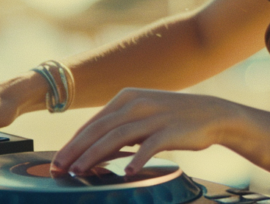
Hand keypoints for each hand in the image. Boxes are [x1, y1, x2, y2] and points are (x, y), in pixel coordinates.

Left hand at [51, 88, 238, 175]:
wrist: (211, 114)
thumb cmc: (173, 118)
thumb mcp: (142, 115)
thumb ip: (119, 128)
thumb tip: (92, 150)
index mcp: (127, 97)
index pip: (93, 122)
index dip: (73, 142)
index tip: (57, 160)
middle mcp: (137, 103)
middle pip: (100, 128)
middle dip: (76, 149)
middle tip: (59, 168)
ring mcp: (154, 116)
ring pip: (117, 136)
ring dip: (95, 155)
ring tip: (80, 171)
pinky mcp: (170, 130)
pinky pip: (150, 145)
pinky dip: (137, 158)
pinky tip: (127, 172)